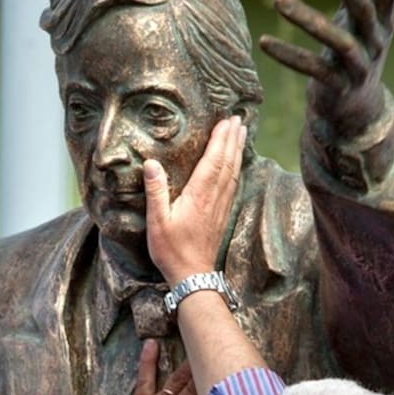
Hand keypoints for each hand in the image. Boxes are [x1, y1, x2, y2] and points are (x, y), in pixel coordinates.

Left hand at [98, 340, 223, 394]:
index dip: (232, 394)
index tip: (247, 380)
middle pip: (201, 389)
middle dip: (216, 370)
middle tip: (230, 352)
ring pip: (179, 381)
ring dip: (192, 362)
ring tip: (205, 343)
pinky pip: (144, 380)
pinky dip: (148, 361)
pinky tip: (152, 343)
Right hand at [144, 116, 245, 285]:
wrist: (192, 275)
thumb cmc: (171, 250)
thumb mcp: (157, 222)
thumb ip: (155, 191)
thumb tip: (151, 163)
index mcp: (199, 196)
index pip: (214, 161)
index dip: (220, 140)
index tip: (226, 121)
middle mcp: (214, 198)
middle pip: (228, 162)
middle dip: (233, 139)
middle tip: (239, 119)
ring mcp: (220, 207)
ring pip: (233, 172)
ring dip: (238, 151)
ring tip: (242, 133)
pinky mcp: (222, 215)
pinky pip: (233, 184)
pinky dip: (237, 168)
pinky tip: (237, 163)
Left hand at [259, 0, 393, 135]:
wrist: (356, 112)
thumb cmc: (357, 53)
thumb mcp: (362, 17)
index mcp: (382, 24)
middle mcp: (375, 44)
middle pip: (365, 12)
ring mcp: (357, 67)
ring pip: (337, 42)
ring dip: (307, 19)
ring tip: (279, 0)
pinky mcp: (336, 87)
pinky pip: (311, 69)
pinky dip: (288, 55)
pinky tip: (264, 41)